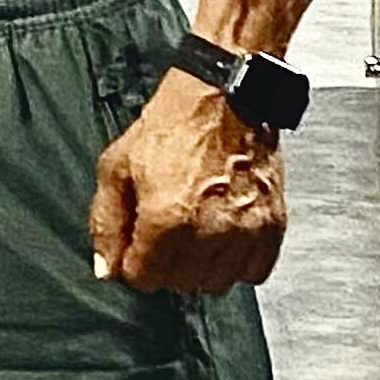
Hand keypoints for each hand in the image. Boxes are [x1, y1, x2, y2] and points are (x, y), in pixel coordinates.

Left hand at [88, 66, 285, 294]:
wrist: (224, 94)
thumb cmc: (172, 123)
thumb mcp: (118, 165)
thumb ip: (106, 222)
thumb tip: (106, 269)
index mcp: (166, 218)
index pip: (143, 279)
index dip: (135, 260)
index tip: (139, 240)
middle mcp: (209, 231)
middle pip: (179, 285)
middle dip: (165, 264)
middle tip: (166, 229)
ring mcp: (245, 231)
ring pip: (216, 284)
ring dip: (200, 266)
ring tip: (195, 229)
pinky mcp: (273, 225)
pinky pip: (253, 273)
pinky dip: (237, 262)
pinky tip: (224, 234)